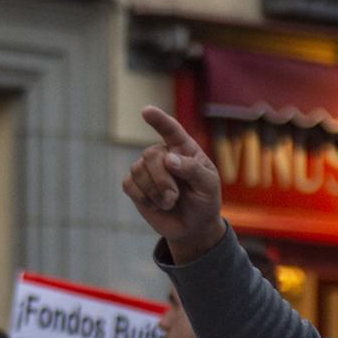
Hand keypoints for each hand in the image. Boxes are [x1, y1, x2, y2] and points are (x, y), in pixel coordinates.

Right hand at [123, 107, 225, 262]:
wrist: (192, 227)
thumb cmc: (204, 201)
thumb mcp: (208, 186)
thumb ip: (193, 169)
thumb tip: (168, 158)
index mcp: (184, 149)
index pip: (170, 130)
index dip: (159, 120)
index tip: (146, 111)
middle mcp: (162, 155)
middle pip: (151, 155)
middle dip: (162, 180)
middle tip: (174, 197)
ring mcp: (146, 169)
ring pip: (138, 170)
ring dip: (154, 193)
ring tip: (168, 202)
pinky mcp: (135, 186)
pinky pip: (129, 185)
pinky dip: (143, 198)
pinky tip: (155, 205)